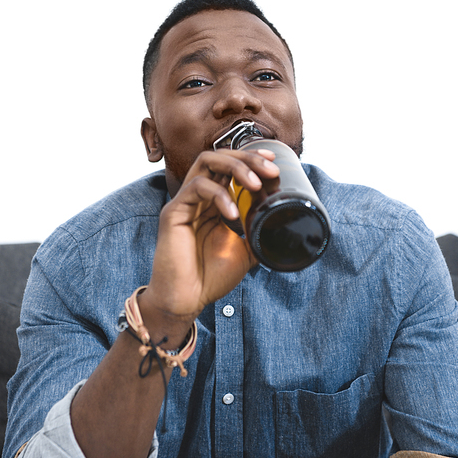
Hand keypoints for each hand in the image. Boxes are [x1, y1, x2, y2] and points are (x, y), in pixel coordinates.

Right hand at [143, 148, 278, 322]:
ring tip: (255, 183)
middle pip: (219, 157)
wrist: (187, 300)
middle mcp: (197, 197)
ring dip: (236, 167)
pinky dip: (220, 195)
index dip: (250, 158)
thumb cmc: (209, 277)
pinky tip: (233, 214)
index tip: (273, 162)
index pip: (229, 167)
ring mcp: (184, 202)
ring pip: (206, 162)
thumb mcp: (245, 251)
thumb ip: (257, 234)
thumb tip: (284, 227)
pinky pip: (197, 188)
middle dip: (248, 157)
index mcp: (213, 202)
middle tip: (270, 169)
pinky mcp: (173, 212)